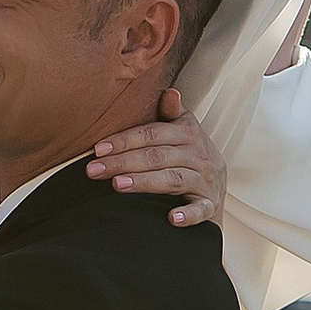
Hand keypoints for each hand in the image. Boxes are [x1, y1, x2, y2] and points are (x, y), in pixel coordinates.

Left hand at [88, 86, 224, 227]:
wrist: (216, 187)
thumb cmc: (190, 155)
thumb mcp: (184, 130)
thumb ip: (172, 112)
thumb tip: (168, 91)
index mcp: (189, 133)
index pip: (152, 134)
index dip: (124, 140)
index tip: (98, 149)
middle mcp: (199, 155)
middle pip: (156, 156)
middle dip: (123, 162)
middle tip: (94, 170)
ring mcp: (205, 181)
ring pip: (173, 179)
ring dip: (145, 182)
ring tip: (117, 185)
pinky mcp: (210, 205)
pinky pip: (201, 209)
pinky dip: (188, 214)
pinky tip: (172, 218)